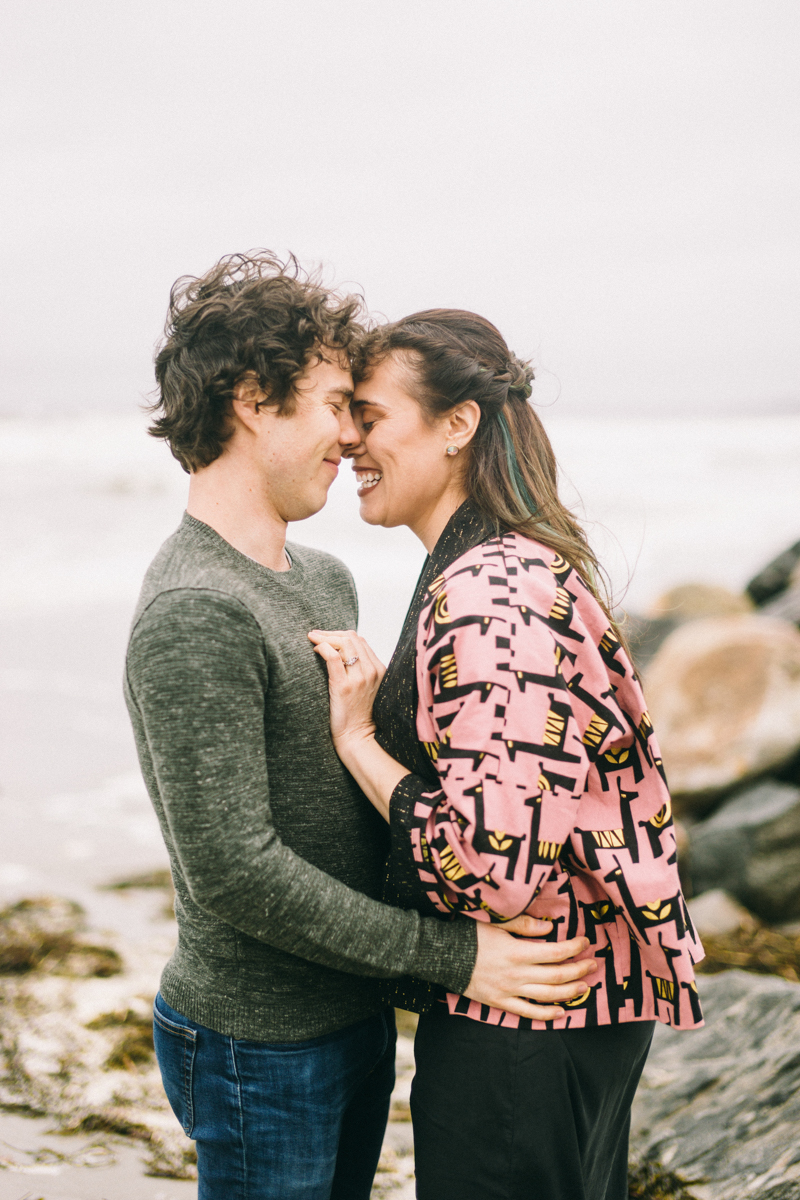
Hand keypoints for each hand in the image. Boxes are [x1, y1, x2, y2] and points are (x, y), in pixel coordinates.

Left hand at [308, 630, 385, 748]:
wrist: (358, 738)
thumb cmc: (359, 715)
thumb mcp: (369, 688)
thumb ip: (362, 671)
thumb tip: (342, 653)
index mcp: (380, 670)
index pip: (361, 641)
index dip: (341, 635)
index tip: (327, 637)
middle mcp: (372, 671)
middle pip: (351, 638)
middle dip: (331, 633)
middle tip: (315, 635)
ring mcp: (359, 678)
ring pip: (343, 643)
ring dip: (325, 637)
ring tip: (313, 639)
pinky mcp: (344, 686)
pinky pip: (333, 657)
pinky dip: (323, 647)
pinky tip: (315, 649)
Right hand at [466, 918, 596, 1021]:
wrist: (441, 956)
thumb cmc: (469, 934)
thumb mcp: (495, 921)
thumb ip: (524, 924)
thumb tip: (550, 927)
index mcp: (516, 951)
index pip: (554, 952)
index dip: (573, 948)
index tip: (585, 942)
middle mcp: (515, 974)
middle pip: (556, 976)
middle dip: (578, 970)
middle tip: (593, 965)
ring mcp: (508, 991)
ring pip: (547, 996)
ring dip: (569, 992)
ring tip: (584, 986)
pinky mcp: (499, 1003)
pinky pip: (527, 1012)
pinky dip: (546, 1014)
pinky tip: (560, 1012)